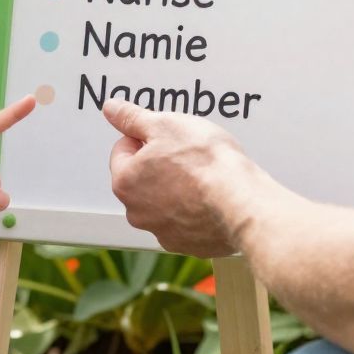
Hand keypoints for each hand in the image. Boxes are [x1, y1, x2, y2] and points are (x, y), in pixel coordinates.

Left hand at [103, 97, 258, 254]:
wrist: (241, 202)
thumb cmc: (206, 164)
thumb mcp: (165, 124)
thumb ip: (132, 117)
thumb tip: (112, 109)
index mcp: (125, 181)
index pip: (123, 149)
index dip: (146, 137)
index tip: (166, 136)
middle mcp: (136, 211)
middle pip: (142, 178)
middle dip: (160, 164)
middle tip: (187, 154)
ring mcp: (161, 231)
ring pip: (163, 201)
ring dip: (176, 188)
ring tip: (202, 176)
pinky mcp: (186, 244)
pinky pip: (184, 221)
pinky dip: (193, 210)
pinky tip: (210, 197)